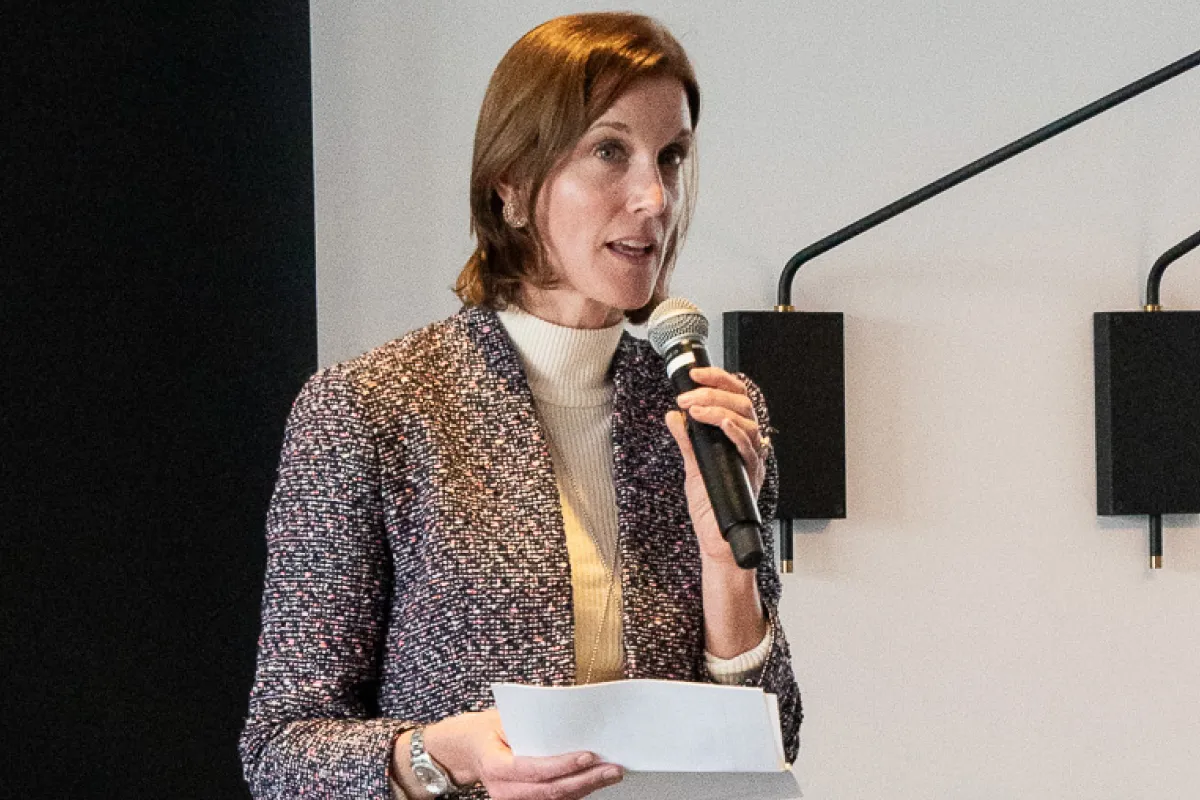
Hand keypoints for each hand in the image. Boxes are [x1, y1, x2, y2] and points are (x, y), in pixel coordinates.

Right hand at [420, 709, 622, 799]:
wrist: (467, 749)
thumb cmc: (488, 729)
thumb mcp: (503, 718)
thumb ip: (532, 722)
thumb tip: (568, 714)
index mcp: (495, 766)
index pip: (534, 770)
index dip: (563, 765)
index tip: (589, 756)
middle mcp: (504, 790)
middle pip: (550, 791)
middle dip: (585, 781)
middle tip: (612, 768)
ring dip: (586, 788)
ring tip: (611, 773)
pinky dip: (576, 791)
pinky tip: (594, 780)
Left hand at [665, 367, 768, 565]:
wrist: (717, 541)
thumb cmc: (711, 507)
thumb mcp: (692, 466)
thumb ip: (686, 440)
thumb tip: (674, 416)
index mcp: (737, 438)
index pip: (735, 397)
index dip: (718, 381)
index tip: (694, 375)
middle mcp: (748, 445)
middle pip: (743, 403)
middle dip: (713, 392)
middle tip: (687, 396)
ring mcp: (751, 459)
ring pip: (748, 420)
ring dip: (719, 409)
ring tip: (695, 409)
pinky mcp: (751, 474)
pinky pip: (749, 447)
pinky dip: (736, 432)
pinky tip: (721, 422)